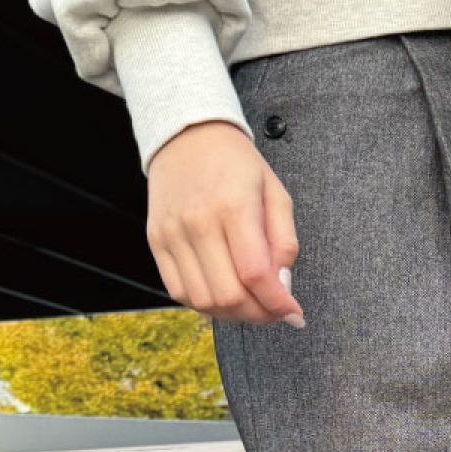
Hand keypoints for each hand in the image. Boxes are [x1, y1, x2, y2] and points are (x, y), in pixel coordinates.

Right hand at [147, 121, 303, 325]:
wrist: (187, 136)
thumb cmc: (237, 165)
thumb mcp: (275, 193)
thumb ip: (284, 241)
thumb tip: (282, 286)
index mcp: (233, 207)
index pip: (254, 274)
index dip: (277, 303)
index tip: (293, 313)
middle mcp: (198, 223)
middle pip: (228, 296)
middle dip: (258, 314)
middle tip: (274, 311)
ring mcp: (173, 235)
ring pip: (203, 301)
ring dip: (232, 315)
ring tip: (250, 304)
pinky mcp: (157, 242)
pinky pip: (179, 291)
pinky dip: (205, 304)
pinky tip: (223, 294)